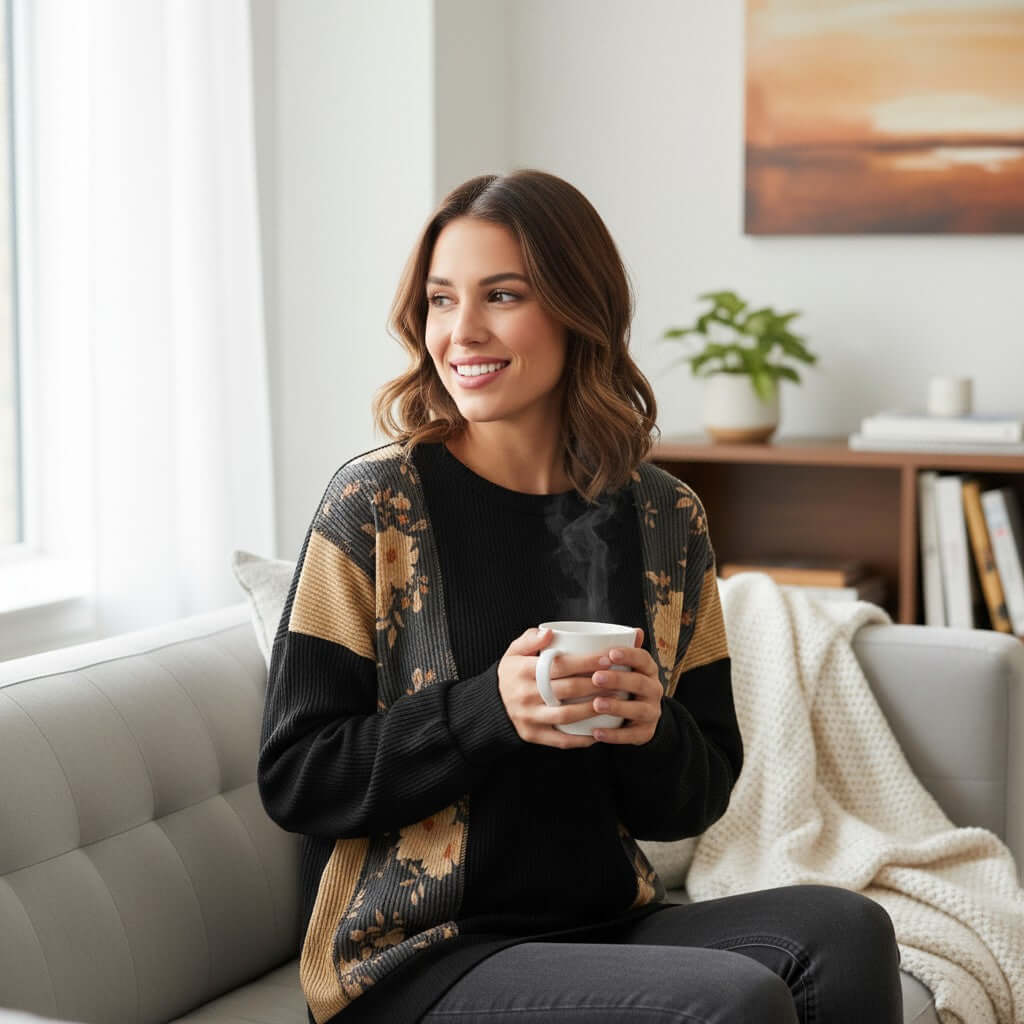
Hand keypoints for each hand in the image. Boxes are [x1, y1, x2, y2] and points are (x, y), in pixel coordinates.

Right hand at [497, 627, 603, 749]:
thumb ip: (531, 638)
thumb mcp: (514, 651)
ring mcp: (529, 717)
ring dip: (593, 709)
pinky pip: (560, 740)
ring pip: (567, 715)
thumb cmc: (512, 673)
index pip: (559, 665)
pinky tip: (598, 732)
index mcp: (522, 670)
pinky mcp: (532, 735)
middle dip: (597, 684)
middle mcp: (525, 694)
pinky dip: (580, 738)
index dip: (585, 662)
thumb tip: (550, 633)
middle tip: (618, 679)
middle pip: (568, 689)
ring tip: (614, 702)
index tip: (607, 658)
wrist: (490, 704)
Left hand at [589, 628, 662, 745]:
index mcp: (648, 670)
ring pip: (638, 709)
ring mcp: (652, 712)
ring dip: (617, 706)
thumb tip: (634, 630)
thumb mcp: (625, 667)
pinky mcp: (645, 733)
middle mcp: (654, 690)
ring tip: (596, 704)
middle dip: (618, 679)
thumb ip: (622, 651)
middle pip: (640, 683)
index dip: (629, 655)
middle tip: (596, 677)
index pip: (643, 659)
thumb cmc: (624, 685)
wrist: (640, 718)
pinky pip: (631, 735)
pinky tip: (595, 732)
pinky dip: (614, 735)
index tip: (610, 654)